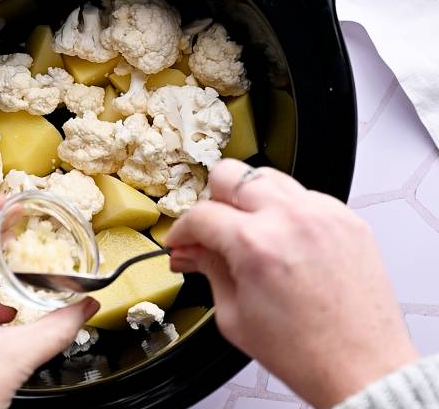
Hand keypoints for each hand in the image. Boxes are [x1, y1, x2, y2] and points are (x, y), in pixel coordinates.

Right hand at [166, 159, 417, 407]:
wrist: (360, 367)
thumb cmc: (304, 352)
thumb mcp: (234, 315)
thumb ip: (208, 270)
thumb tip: (191, 250)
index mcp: (255, 245)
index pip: (200, 215)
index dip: (181, 230)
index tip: (180, 241)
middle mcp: (290, 218)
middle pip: (231, 174)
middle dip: (212, 199)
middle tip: (212, 227)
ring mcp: (323, 214)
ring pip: (267, 176)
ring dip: (248, 198)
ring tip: (247, 229)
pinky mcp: (346, 219)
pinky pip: (303, 196)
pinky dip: (285, 211)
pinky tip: (282, 239)